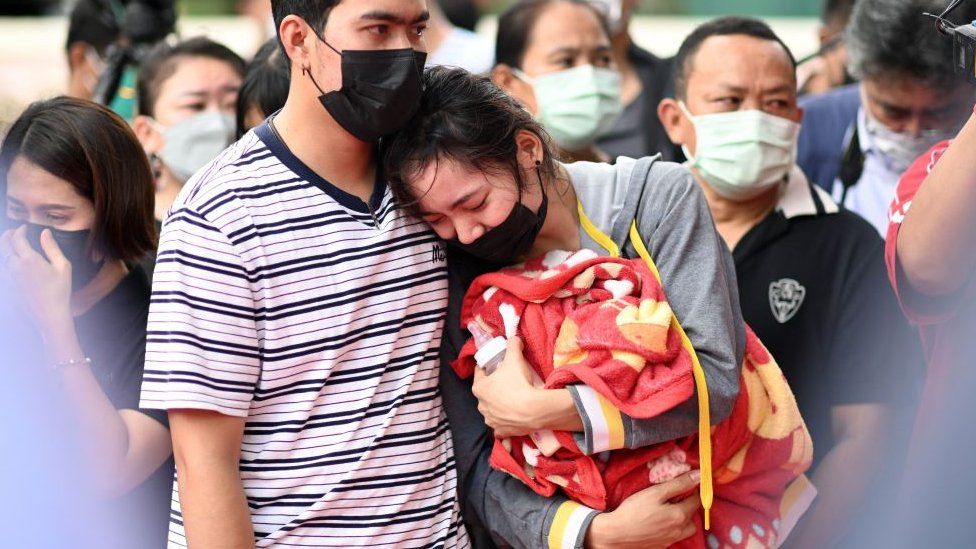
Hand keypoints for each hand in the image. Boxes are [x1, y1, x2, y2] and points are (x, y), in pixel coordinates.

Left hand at [1, 226, 73, 333]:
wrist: (49, 314)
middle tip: (12, 233)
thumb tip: (45, 232)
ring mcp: (9, 277)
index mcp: (29, 259)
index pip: (17, 238)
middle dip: (7, 236)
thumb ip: (52, 247)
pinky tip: (8, 261)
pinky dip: (3, 261)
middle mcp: (15, 266)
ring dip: (3, 248)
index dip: (19, 231)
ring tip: (8, 244)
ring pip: (0, 257)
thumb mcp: (63, 266)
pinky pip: (2, 269)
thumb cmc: (59, 290)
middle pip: (3, 246)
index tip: (24, 228)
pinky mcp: (7, 285)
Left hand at [471, 336, 546, 437]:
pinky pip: (501, 425)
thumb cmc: (519, 383)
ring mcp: (490, 419)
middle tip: (508, 381)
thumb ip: (513, 345)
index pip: (479, 372)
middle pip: (486, 392)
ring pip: (492, 409)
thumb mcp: (515, 359)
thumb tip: (514, 338)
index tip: (497, 365)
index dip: (488, 367)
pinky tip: (514, 416)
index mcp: (479, 388)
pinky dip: (506, 421)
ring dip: (499, 404)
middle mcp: (481, 405)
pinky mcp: (501, 431)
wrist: (533, 410)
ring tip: (513, 399)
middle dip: (494, 387)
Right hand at [586, 470, 700, 548]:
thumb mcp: (656, 492)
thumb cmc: (634, 510)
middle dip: (688, 505)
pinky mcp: (661, 546)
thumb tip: (698, 475)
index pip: (696, 501)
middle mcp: (679, 530)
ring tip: (669, 511)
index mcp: (679, 515)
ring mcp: (670, 540)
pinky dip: (672, 528)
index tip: (684, 484)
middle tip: (675, 496)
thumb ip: (678, 484)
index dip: (692, 490)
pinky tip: (660, 522)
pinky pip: (674, 536)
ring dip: (683, 519)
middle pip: (693, 516)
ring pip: (686, 529)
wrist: (616, 533)